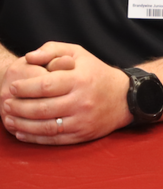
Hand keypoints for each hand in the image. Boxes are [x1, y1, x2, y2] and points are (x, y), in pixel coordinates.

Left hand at [1, 42, 130, 144]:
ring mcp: (82, 120)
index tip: (12, 88)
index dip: (24, 88)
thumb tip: (29, 57)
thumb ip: (52, 50)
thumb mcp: (78, 54)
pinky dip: (34, 137)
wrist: (124, 97)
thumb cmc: (96, 73)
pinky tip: (21, 132)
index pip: (45, 85)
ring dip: (22, 124)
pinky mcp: (82, 134)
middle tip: (6, 104)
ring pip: (45, 126)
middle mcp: (82, 101)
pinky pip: (54, 139)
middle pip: (42, 108)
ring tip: (8, 118)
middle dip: (18, 107)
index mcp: (79, 80)